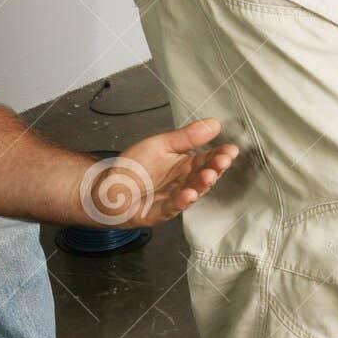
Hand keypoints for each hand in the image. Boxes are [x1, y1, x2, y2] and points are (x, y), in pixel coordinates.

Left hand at [85, 119, 238, 226]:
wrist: (107, 188)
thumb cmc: (133, 167)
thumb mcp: (160, 145)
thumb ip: (186, 137)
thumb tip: (215, 124)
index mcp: (185, 166)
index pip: (206, 159)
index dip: (219, 155)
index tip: (230, 150)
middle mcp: (182, 183)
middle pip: (202, 176)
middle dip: (214, 169)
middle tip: (223, 160)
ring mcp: (172, 199)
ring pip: (191, 192)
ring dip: (201, 185)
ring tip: (209, 175)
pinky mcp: (157, 213)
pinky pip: (171, 207)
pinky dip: (180, 202)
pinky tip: (189, 194)